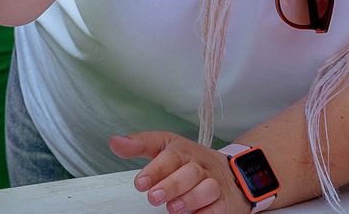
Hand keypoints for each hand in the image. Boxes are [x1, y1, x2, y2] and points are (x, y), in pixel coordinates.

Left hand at [111, 131, 244, 213]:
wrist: (234, 170)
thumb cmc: (192, 161)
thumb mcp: (166, 147)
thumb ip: (140, 144)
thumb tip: (115, 142)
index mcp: (184, 152)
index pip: (172, 155)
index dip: (156, 169)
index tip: (140, 183)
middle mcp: (200, 166)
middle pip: (190, 172)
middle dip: (172, 185)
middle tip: (153, 197)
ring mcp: (214, 183)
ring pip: (208, 188)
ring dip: (190, 198)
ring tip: (172, 208)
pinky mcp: (224, 201)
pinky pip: (218, 207)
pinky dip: (207, 212)